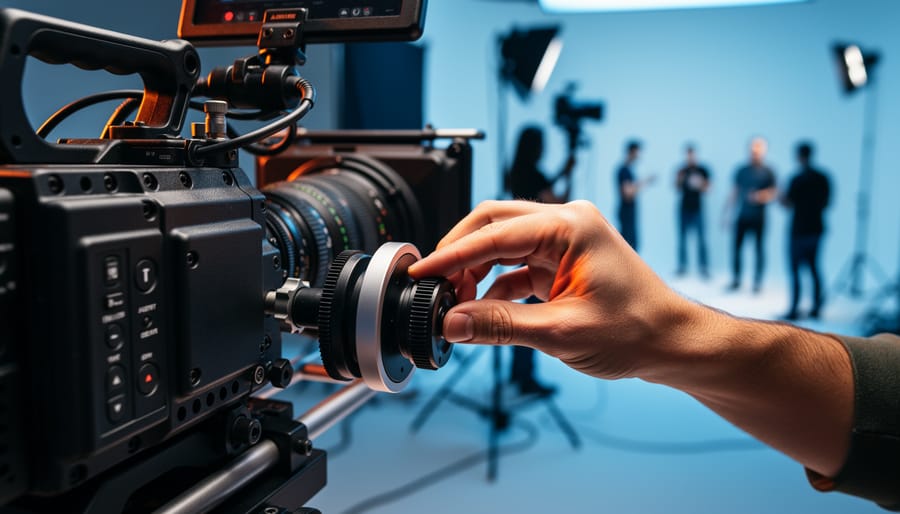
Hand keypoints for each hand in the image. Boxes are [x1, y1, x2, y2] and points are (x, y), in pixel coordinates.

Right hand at [408, 200, 703, 380]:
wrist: (672, 343)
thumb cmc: (636, 331)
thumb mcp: (561, 333)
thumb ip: (500, 325)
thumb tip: (452, 323)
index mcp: (569, 227)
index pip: (493, 234)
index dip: (451, 256)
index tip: (421, 272)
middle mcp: (566, 223)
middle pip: (492, 225)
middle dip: (459, 256)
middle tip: (435, 287)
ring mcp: (565, 241)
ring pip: (502, 245)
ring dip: (476, 273)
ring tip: (456, 305)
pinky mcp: (562, 262)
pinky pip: (516, 266)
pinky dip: (495, 287)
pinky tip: (482, 312)